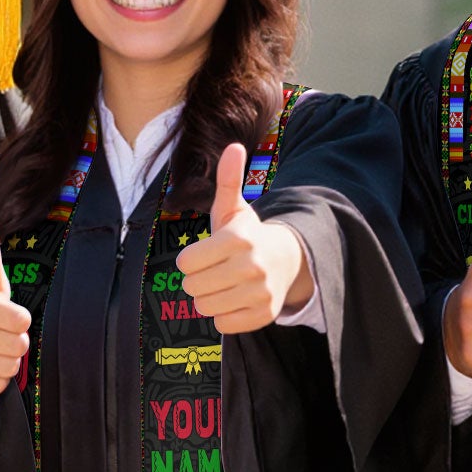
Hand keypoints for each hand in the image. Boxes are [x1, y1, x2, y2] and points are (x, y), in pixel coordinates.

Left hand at [176, 142, 309, 333]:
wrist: (286, 260)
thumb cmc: (248, 235)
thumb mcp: (234, 208)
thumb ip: (228, 180)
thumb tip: (234, 146)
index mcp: (239, 239)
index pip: (186, 263)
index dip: (189, 260)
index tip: (203, 255)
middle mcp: (252, 267)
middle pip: (192, 288)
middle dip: (197, 280)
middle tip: (213, 271)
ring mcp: (260, 293)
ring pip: (205, 308)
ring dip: (208, 298)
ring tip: (223, 285)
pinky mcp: (264, 315)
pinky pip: (223, 324)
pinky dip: (223, 315)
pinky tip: (234, 299)